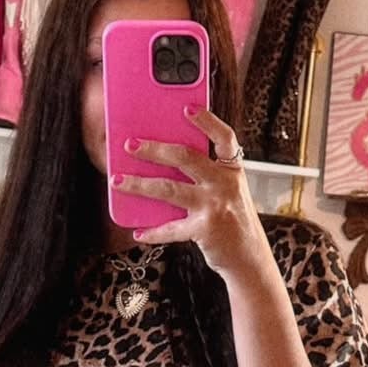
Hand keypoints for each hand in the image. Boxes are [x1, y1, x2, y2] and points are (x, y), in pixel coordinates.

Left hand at [112, 105, 272, 279]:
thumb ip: (206, 175)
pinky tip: (138, 232)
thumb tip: (164, 160)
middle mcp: (224, 184)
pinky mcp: (204, 230)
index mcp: (232, 170)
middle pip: (185, 157)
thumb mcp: (228, 191)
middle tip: (130, 145)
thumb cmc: (233, 221)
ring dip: (140, 185)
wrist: (249, 258)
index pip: (224, 137)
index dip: (207, 120)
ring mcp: (214, 206)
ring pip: (169, 189)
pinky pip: (171, 228)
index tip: (187, 108)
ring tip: (118, 181)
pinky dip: (153, 232)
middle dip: (154, 149)